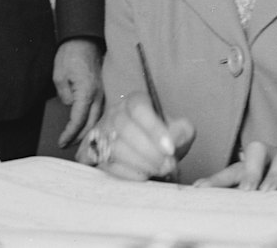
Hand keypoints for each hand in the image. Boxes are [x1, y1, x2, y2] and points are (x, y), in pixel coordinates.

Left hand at [53, 38, 103, 147]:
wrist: (83, 39)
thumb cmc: (70, 55)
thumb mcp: (59, 76)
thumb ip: (65, 96)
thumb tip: (71, 107)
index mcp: (86, 92)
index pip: (78, 120)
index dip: (69, 134)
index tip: (61, 142)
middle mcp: (98, 94)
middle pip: (92, 123)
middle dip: (81, 138)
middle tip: (70, 146)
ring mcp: (103, 91)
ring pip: (99, 118)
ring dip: (89, 131)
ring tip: (79, 140)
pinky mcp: (104, 88)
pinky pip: (101, 110)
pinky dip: (95, 121)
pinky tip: (89, 126)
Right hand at [76, 91, 194, 181]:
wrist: (149, 154)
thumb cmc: (164, 140)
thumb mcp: (179, 131)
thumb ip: (182, 131)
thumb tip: (173, 140)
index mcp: (135, 101)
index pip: (139, 108)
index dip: (154, 129)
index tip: (170, 149)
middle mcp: (115, 113)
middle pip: (125, 129)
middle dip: (150, 152)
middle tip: (167, 165)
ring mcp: (101, 133)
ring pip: (116, 148)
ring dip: (141, 164)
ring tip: (158, 170)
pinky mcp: (94, 153)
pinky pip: (107, 165)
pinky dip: (128, 174)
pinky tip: (143, 174)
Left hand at [194, 137, 276, 190]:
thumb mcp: (262, 182)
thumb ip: (246, 194)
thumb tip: (222, 215)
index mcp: (253, 163)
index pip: (232, 170)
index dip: (216, 179)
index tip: (199, 189)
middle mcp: (271, 156)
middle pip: (255, 152)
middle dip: (249, 171)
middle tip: (244, 191)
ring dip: (275, 175)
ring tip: (269, 192)